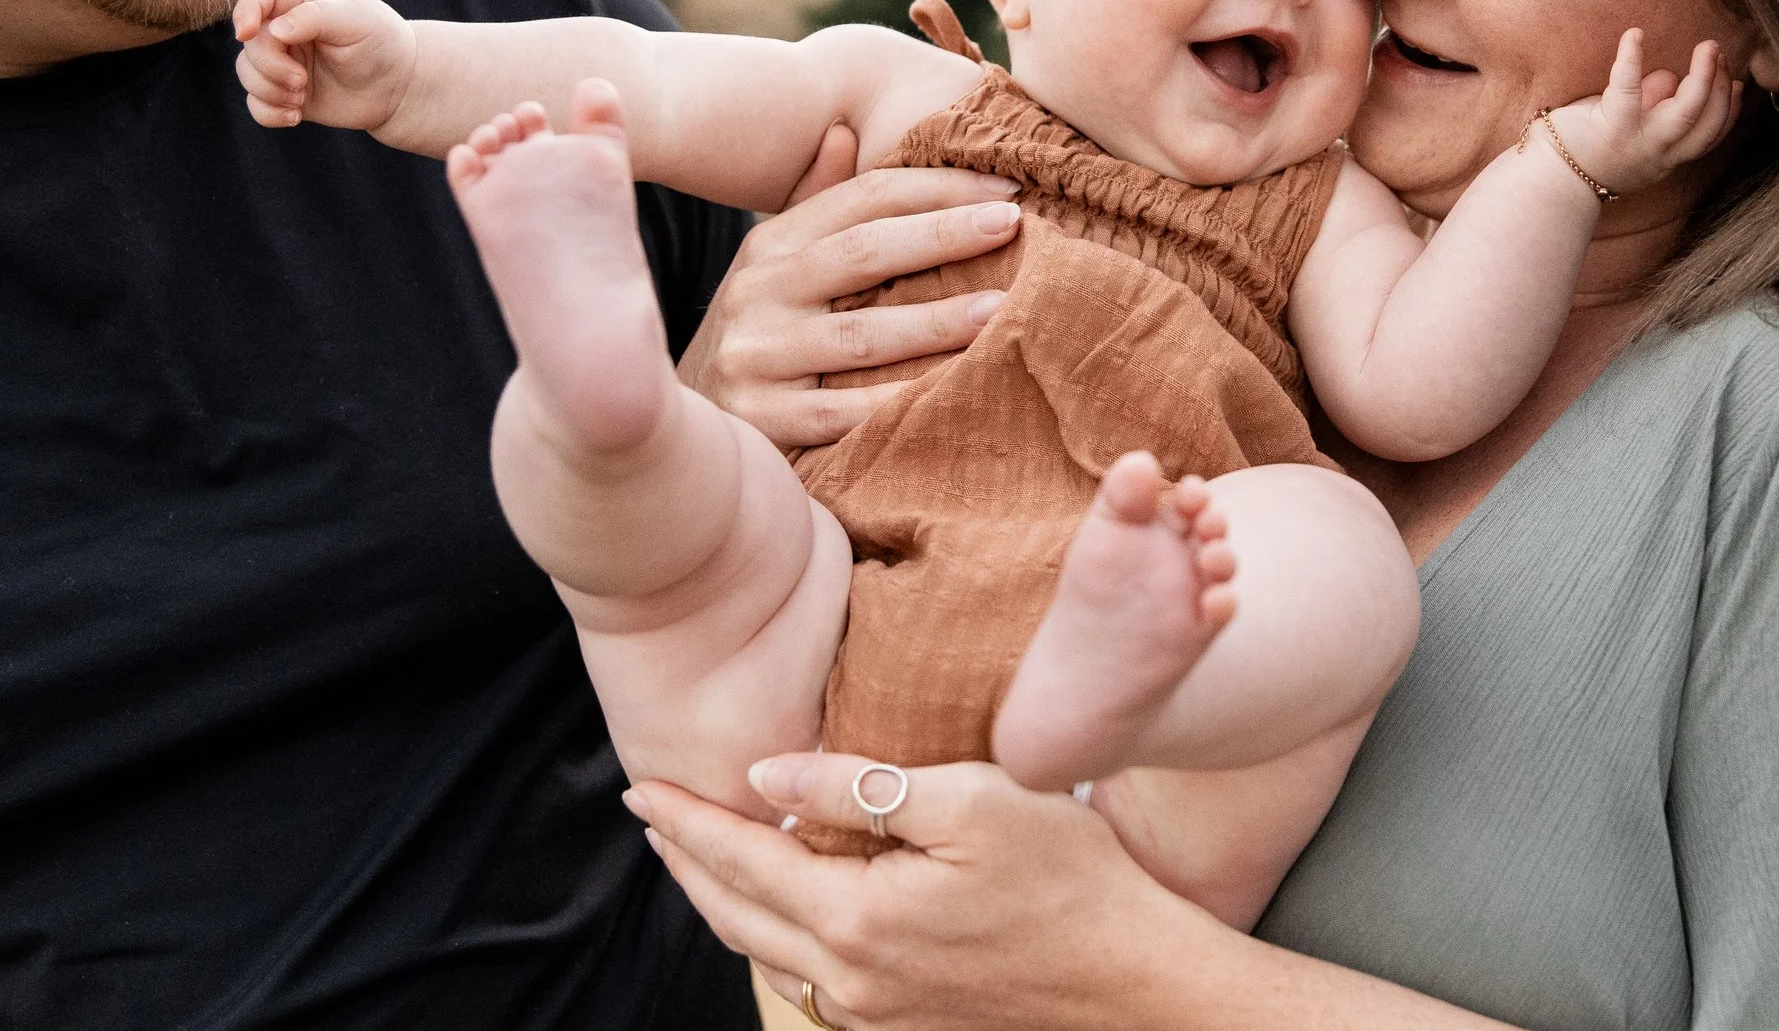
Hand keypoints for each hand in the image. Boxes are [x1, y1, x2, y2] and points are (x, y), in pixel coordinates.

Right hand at [231, 0, 417, 131]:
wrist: (400, 88)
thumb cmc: (383, 43)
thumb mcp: (358, 19)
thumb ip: (316, 17)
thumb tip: (275, 30)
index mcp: (303, 2)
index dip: (245, 11)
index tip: (245, 33)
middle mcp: (287, 31)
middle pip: (251, 43)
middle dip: (269, 65)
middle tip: (300, 81)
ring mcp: (285, 63)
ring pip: (247, 74)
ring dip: (268, 90)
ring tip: (301, 98)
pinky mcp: (287, 95)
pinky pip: (256, 105)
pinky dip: (269, 113)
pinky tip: (295, 116)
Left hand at [628, 753, 1221, 1030]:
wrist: (1137, 983)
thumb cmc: (1069, 879)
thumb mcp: (970, 801)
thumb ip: (859, 786)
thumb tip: (766, 774)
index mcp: (856, 920)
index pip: (741, 861)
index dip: (687, 821)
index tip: (641, 787)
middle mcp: (852, 981)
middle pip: (737, 917)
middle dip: (688, 863)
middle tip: (654, 817)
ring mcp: (879, 1014)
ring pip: (768, 956)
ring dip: (726, 904)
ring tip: (704, 858)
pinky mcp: (907, 1024)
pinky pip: (812, 983)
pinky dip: (776, 939)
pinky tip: (783, 912)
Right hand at [676, 149, 1023, 449]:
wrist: (679, 421)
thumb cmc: (760, 333)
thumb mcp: (775, 263)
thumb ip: (816, 202)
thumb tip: (845, 129)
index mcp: (771, 245)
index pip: (862, 200)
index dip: (935, 188)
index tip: (1005, 187)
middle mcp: (758, 293)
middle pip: (862, 254)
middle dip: (942, 235)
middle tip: (1012, 224)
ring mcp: (756, 358)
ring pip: (860, 337)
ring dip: (935, 322)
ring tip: (1001, 310)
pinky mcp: (763, 423)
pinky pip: (843, 413)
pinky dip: (899, 401)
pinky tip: (953, 392)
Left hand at [1540, 30, 1736, 195]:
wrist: (1549, 183)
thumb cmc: (1586, 153)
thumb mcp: (1631, 138)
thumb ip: (1652, 110)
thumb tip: (1668, 77)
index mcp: (1666, 158)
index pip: (1710, 137)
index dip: (1729, 110)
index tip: (1735, 85)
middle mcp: (1659, 155)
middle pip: (1706, 122)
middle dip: (1720, 87)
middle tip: (1717, 53)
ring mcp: (1638, 142)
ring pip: (1686, 111)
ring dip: (1703, 77)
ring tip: (1707, 47)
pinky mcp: (1611, 127)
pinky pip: (1628, 88)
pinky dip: (1632, 58)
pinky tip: (1635, 34)